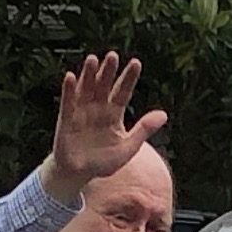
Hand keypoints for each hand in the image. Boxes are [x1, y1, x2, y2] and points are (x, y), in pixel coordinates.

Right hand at [43, 53, 168, 204]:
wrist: (79, 175)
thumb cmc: (103, 162)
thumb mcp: (128, 147)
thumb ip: (144, 130)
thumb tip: (164, 114)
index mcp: (114, 114)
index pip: (123, 92)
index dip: (129, 78)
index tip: (136, 63)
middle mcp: (98, 109)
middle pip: (104, 86)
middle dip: (108, 71)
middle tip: (113, 55)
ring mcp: (82, 113)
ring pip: (86, 90)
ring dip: (88, 75)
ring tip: (93, 59)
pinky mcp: (66, 120)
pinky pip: (68, 103)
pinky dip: (69, 91)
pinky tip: (70, 77)